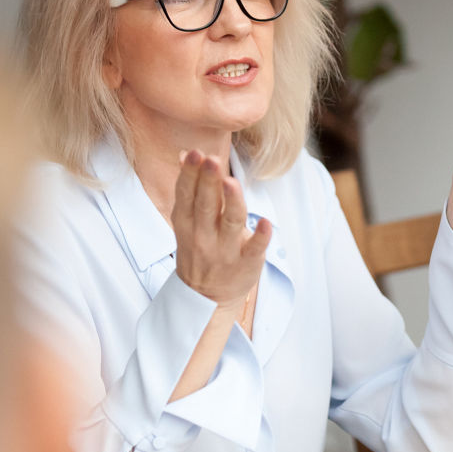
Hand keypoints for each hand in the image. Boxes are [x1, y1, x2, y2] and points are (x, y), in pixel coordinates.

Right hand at [171, 150, 270, 310]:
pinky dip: (260, 237)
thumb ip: (190, 189)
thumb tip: (186, 153)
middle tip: (211, 159)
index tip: (195, 154)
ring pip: (230, 223)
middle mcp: (203, 236)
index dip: (190, 174)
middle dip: (207, 182)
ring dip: (231, 202)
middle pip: (206, 205)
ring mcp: (225, 251)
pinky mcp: (246, 263)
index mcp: (187, 223)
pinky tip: (266, 223)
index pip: (187, 195)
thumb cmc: (200, 249)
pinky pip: (254, 249)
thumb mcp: (187, 222)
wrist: (206, 297)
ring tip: (231, 182)